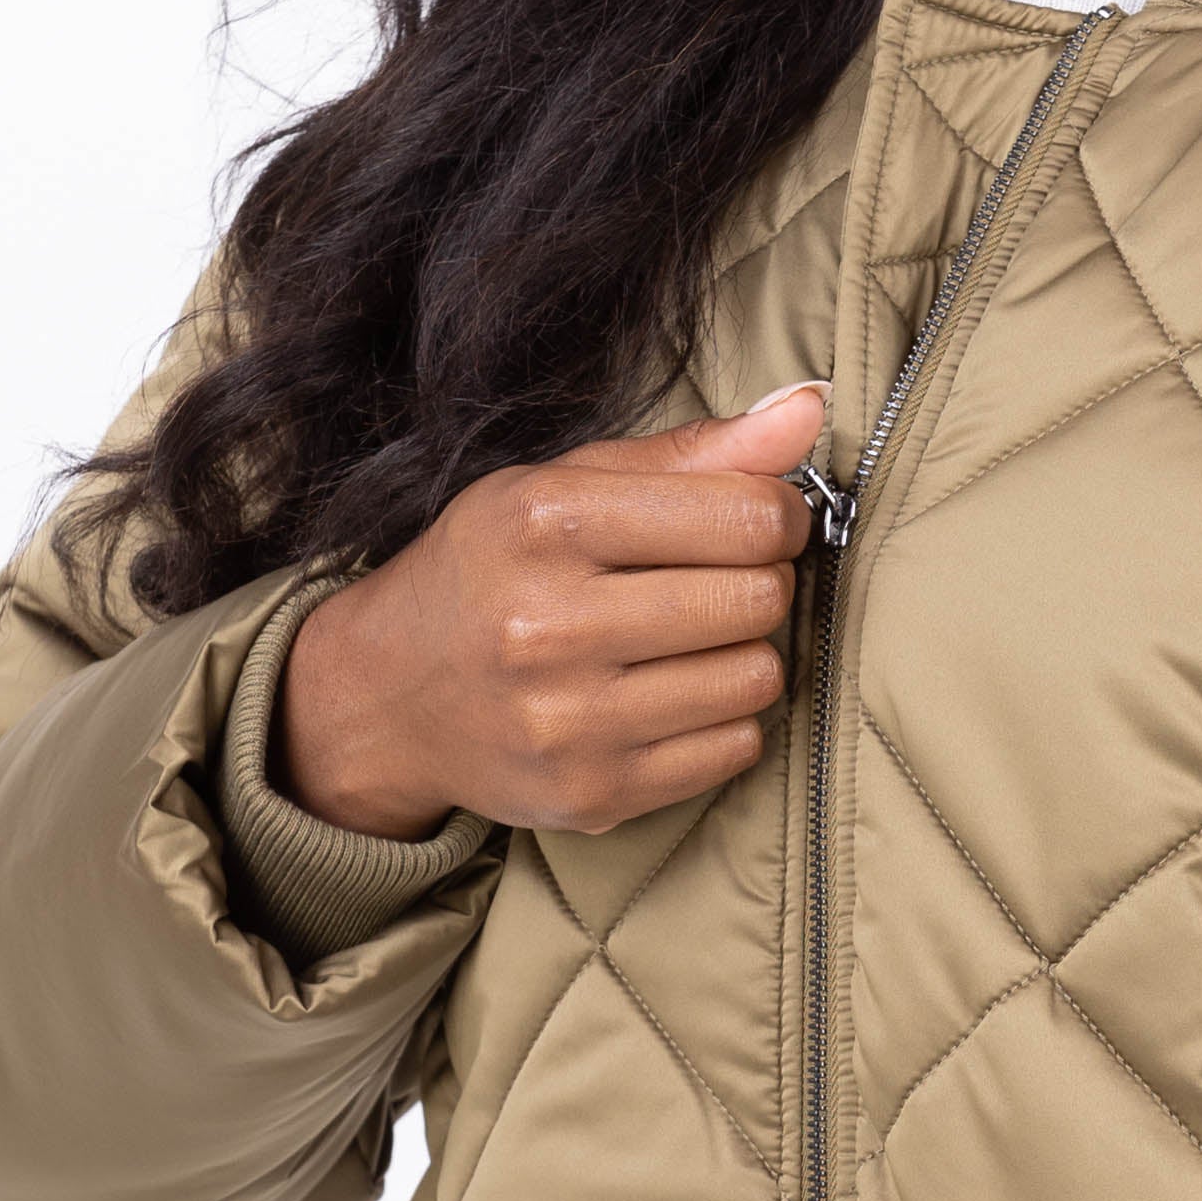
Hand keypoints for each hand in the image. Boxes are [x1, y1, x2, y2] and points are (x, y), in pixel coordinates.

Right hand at [274, 383, 829, 842]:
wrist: (388, 695)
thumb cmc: (493, 571)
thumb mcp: (565, 485)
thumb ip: (693, 450)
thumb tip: (812, 407)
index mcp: (546, 523)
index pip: (747, 516)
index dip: (778, 515)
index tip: (757, 521)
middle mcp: (549, 625)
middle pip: (758, 598)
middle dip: (759, 583)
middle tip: (714, 582)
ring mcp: (569, 721)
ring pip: (757, 678)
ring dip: (744, 654)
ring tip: (688, 641)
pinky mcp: (592, 794)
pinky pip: (735, 749)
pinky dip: (724, 720)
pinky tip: (672, 696)